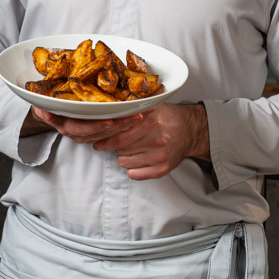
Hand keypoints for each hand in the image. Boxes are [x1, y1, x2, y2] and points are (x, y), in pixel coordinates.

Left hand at [28, 102, 209, 180]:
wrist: (192, 130)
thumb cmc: (163, 116)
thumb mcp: (145, 106)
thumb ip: (123, 109)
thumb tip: (87, 111)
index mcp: (147, 117)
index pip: (115, 130)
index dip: (99, 133)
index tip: (89, 135)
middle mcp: (154, 135)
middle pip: (117, 147)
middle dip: (105, 145)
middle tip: (100, 144)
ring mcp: (159, 153)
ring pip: (123, 160)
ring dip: (120, 155)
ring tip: (128, 147)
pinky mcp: (163, 168)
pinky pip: (135, 172)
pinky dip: (133, 167)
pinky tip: (138, 158)